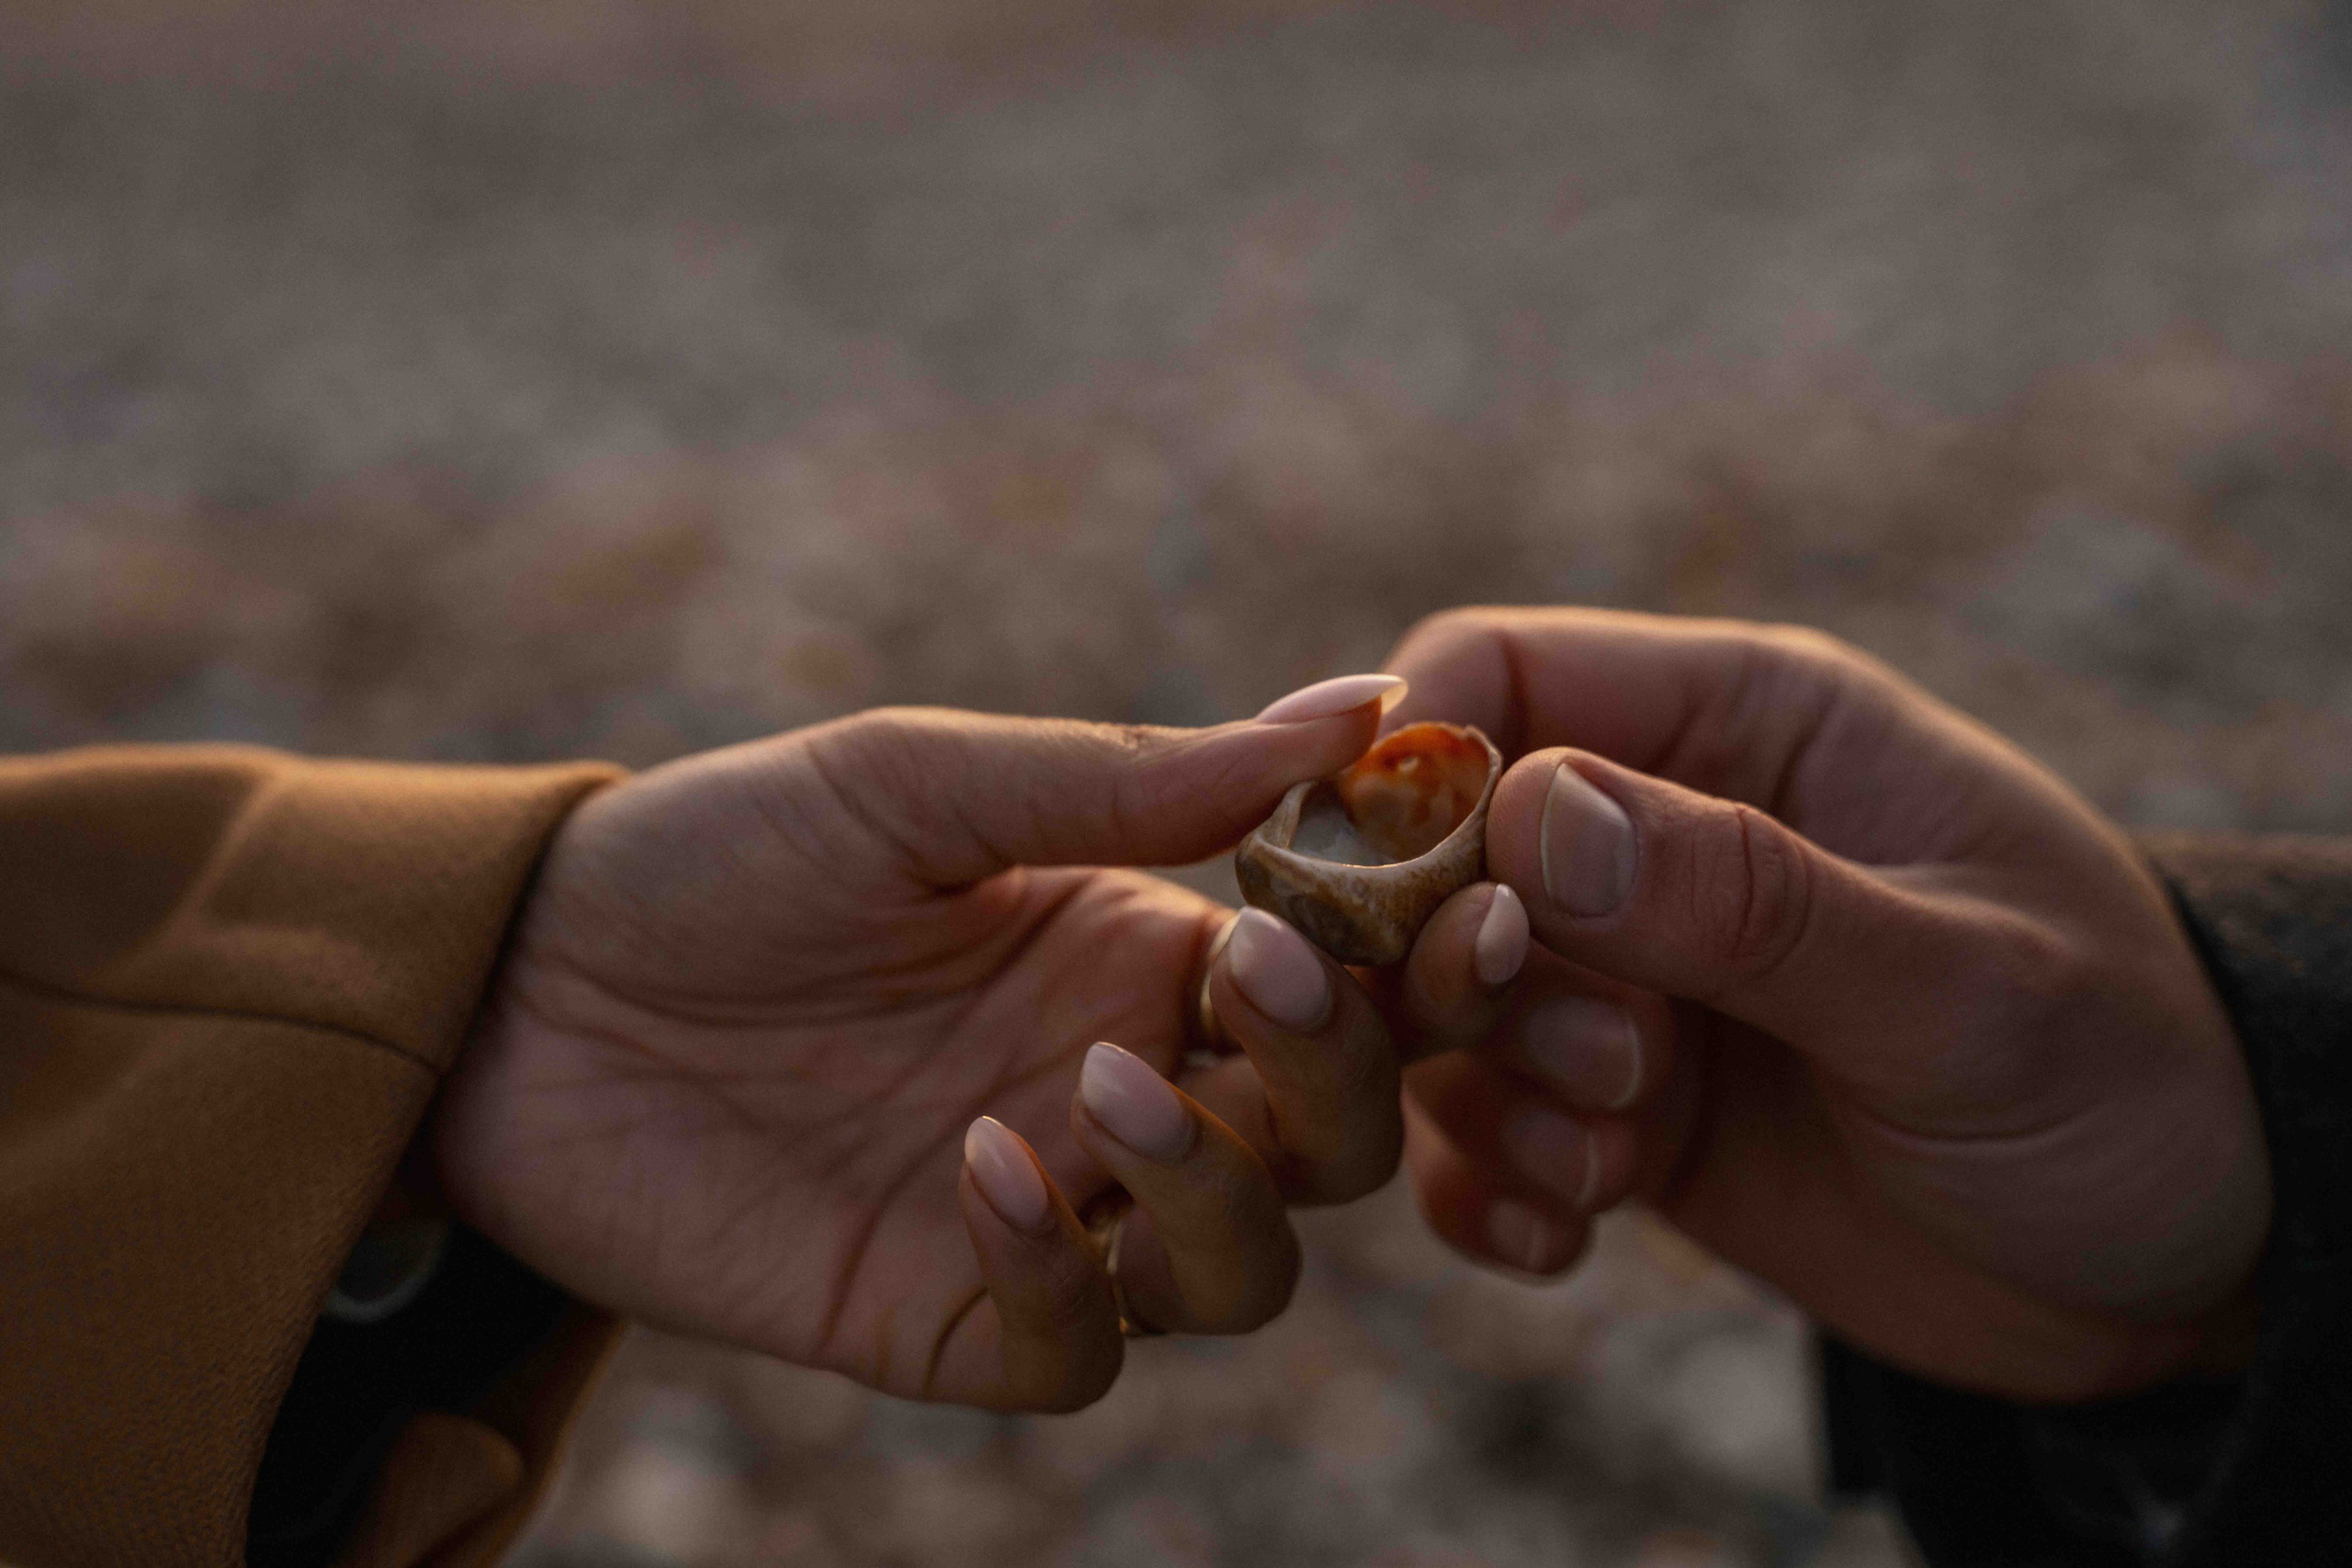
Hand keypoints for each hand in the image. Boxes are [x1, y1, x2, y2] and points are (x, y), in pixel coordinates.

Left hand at [432, 681, 1417, 1410]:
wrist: (517, 986)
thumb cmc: (720, 853)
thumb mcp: (917, 784)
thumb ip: (1131, 776)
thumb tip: (1358, 705)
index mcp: (1142, 943)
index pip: (1354, 979)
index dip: (1430, 960)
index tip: (1471, 907)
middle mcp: (1126, 1080)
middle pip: (1339, 1138)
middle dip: (1339, 1074)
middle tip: (1244, 982)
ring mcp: (1049, 1209)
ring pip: (1246, 1268)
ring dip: (1221, 1190)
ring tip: (1101, 1088)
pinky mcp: (947, 1315)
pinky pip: (1078, 1349)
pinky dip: (1067, 1277)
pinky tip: (979, 1172)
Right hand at [1371, 608, 2269, 1401]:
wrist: (2190, 1262)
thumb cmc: (2125, 1074)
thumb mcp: (1961, 985)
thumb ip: (1746, 898)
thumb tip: (1524, 810)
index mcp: (1753, 725)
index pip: (1500, 672)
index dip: (1409, 765)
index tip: (1400, 897)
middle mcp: (1664, 834)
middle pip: (1434, 847)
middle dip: (1463, 964)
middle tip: (1606, 1063)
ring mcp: (1634, 978)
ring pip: (1442, 1001)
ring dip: (1489, 1092)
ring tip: (1621, 1157)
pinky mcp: (1621, 1107)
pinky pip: (1477, 1129)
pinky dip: (1490, 1185)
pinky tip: (1570, 1236)